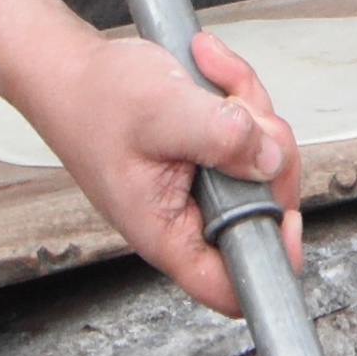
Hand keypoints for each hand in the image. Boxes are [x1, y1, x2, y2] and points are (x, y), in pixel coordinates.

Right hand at [4, 28, 305, 316]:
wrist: (67, 69)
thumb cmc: (93, 98)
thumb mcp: (163, 111)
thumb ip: (222, 137)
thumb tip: (272, 158)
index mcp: (168, 231)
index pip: (231, 285)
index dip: (274, 256)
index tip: (289, 212)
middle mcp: (187, 216)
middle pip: (267, 205)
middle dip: (266, 146)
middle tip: (236, 108)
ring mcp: (200, 186)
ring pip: (264, 161)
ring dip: (249, 109)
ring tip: (209, 77)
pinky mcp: (207, 158)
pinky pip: (249, 134)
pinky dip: (237, 97)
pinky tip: (208, 72)